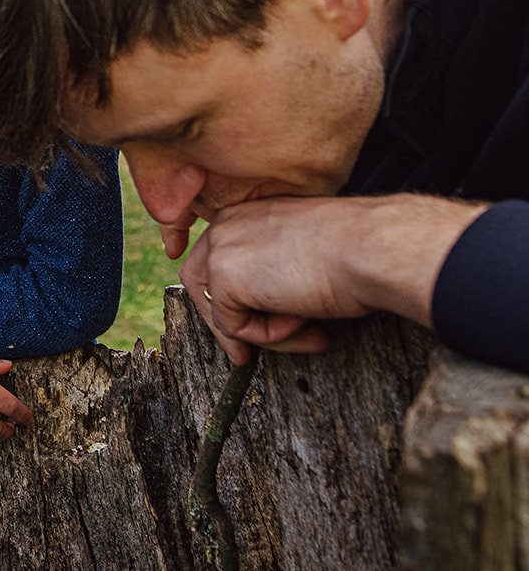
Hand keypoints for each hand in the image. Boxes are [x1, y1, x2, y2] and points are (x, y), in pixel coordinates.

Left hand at [182, 193, 484, 364]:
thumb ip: (273, 266)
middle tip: (245, 357)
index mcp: (244, 213)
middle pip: (199, 284)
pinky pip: (236, 327)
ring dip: (262, 333)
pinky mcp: (224, 277)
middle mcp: (224, 225)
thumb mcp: (303, 251)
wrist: (371, 246)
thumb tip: (262, 305)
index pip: (215, 260)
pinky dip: (271, 336)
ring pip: (221, 312)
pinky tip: (304, 319)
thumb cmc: (355, 250)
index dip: (226, 300)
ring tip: (310, 331)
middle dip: (224, 325)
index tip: (245, 331)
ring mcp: (220, 250)